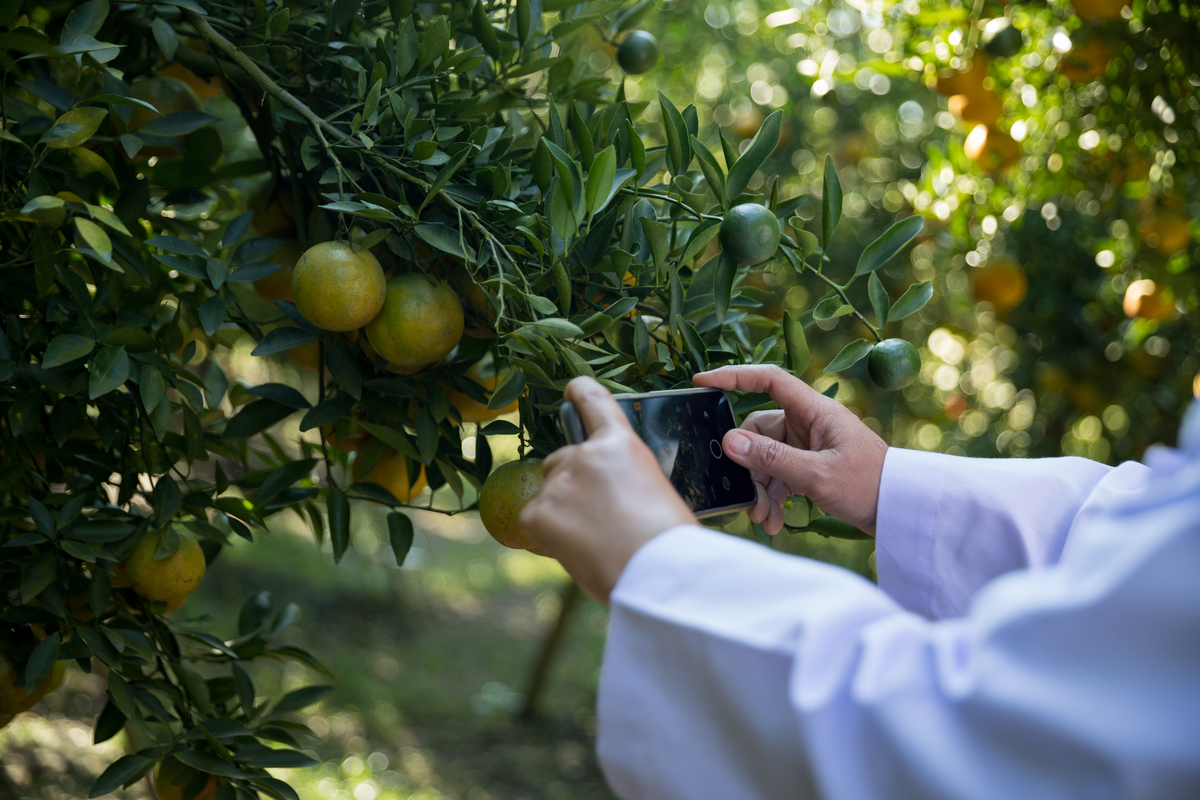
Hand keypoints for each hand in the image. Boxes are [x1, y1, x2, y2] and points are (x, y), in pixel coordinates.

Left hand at [519, 377, 696, 602]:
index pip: (594, 403)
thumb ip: (624, 480)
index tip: (571, 388)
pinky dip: (548, 535)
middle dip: (572, 484)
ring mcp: (558, 483)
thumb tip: (606, 498)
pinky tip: (576, 549)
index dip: (580, 392)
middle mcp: (584, 455)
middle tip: (598, 518)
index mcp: (621, 444)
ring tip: (595, 541)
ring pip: (549, 493)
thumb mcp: (655, 490)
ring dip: (562, 512)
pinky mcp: (538, 513)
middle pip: (560, 461)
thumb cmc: (669, 540)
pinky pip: (534, 520)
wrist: (658, 572)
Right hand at [693, 365, 886, 534]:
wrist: (901, 511)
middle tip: (748, 499)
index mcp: (815, 411)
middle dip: (750, 467)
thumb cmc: (869, 485)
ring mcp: (809, 444)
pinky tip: (774, 520)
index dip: (734, 376)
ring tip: (764, 518)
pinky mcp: (810, 465)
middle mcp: (809, 423)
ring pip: (766, 458)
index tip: (702, 382)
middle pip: (759, 431)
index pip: (769, 379)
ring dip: (761, 489)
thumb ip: (771, 458)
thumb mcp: (816, 475)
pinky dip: (773, 496)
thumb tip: (730, 441)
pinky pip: (779, 474)